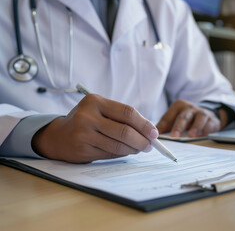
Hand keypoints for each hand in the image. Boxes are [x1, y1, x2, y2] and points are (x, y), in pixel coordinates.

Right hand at [32, 94, 158, 163]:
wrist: (58, 136)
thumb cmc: (87, 121)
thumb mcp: (100, 110)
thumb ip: (121, 117)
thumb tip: (149, 131)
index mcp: (95, 101)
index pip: (127, 113)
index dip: (144, 124)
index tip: (154, 133)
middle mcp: (87, 116)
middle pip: (124, 131)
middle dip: (141, 140)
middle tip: (149, 145)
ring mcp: (83, 134)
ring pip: (118, 145)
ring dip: (133, 149)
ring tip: (139, 149)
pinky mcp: (82, 149)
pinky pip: (110, 154)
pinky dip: (122, 154)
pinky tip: (126, 152)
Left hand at [156, 99, 227, 137]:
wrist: (208, 115)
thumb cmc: (188, 119)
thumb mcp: (176, 119)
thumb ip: (166, 126)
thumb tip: (152, 137)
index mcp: (178, 106)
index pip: (168, 117)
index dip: (163, 126)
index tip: (158, 135)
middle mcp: (189, 108)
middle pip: (183, 117)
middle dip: (179, 126)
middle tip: (174, 136)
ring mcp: (201, 113)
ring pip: (198, 119)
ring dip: (195, 127)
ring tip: (192, 135)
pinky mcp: (212, 120)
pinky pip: (209, 124)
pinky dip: (206, 130)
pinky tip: (203, 135)